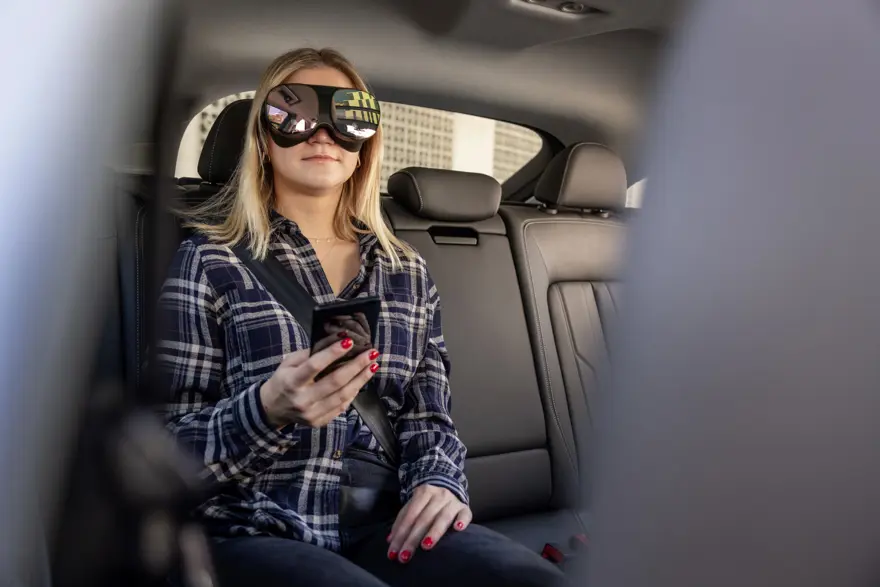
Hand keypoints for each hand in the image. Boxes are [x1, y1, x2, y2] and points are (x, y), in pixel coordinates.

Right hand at [259, 338, 379, 427]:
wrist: (272, 410)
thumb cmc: (283, 381)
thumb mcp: (288, 363)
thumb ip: (310, 353)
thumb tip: (336, 340)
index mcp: (292, 382)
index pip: (315, 365)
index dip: (333, 353)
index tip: (349, 341)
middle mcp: (302, 400)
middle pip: (335, 381)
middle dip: (356, 365)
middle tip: (371, 353)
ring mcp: (312, 413)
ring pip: (343, 395)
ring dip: (361, 379)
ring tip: (372, 365)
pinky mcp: (319, 422)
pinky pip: (341, 406)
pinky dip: (354, 392)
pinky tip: (361, 380)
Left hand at [386, 484, 471, 563]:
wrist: (450, 489)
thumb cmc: (428, 503)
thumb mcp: (414, 506)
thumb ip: (402, 521)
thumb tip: (390, 540)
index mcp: (423, 493)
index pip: (409, 516)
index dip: (400, 534)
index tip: (393, 553)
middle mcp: (438, 495)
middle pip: (423, 518)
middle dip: (412, 539)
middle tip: (404, 557)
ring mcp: (453, 501)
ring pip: (443, 517)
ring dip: (433, 532)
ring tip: (425, 546)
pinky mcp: (465, 508)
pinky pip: (465, 514)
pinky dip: (461, 521)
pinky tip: (457, 529)